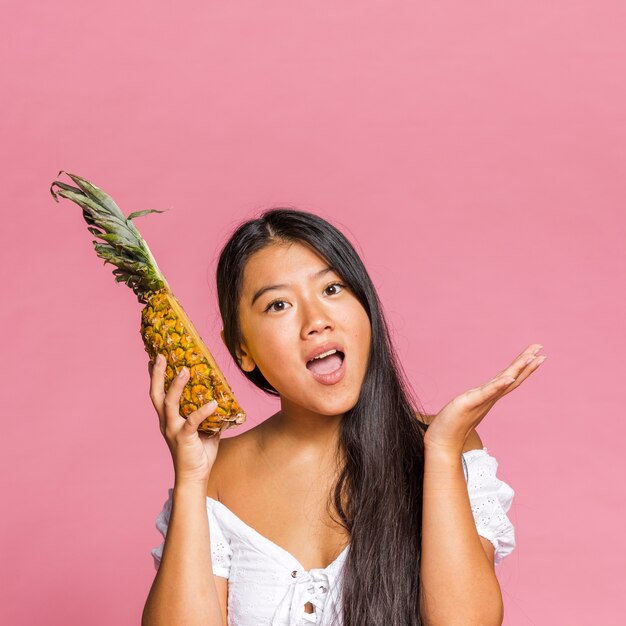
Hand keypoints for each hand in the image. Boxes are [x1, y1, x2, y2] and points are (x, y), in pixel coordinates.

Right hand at [148, 353, 220, 484]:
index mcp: (169, 418)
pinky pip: (192, 422)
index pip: (159, 393)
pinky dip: (202, 412)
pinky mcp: (184, 439)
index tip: (156, 357)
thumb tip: (222, 397)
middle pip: (156, 394)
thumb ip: (209, 413)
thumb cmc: (199, 451)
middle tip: (161, 356)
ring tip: (185, 371)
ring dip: (176, 386)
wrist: (195, 477)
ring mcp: (173, 430)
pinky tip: (212, 404)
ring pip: (169, 404)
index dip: (156, 376)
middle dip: (158, 375)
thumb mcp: (205, 427)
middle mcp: (167, 421)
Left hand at [423, 343, 546, 456]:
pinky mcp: (470, 403)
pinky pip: (486, 392)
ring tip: (531, 358)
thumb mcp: (467, 406)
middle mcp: (489, 398)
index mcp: (489, 396)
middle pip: (512, 377)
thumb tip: (480, 395)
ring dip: (518, 370)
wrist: (442, 442)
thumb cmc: (452, 425)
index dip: (523, 366)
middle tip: (540, 348)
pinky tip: (509, 378)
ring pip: (504, 383)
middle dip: (526, 362)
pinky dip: (499, 385)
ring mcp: (482, 401)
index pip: (509, 378)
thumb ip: (476, 401)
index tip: (536, 353)